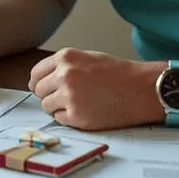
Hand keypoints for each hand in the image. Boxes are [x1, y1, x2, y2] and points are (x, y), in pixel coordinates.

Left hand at [28, 48, 160, 130]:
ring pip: (47, 106)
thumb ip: (62, 66)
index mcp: (66, 57)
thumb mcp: (87, 58)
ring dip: (58, 107)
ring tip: (79, 103)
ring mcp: (70, 97)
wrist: (142, 89)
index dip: (39, 82)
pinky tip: (86, 110)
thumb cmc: (118, 73)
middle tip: (68, 96)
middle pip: (39, 91)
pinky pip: (59, 119)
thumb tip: (37, 81)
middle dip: (50, 95)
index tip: (43, 88)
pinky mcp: (78, 117)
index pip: (36, 73)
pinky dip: (69, 118)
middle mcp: (65, 75)